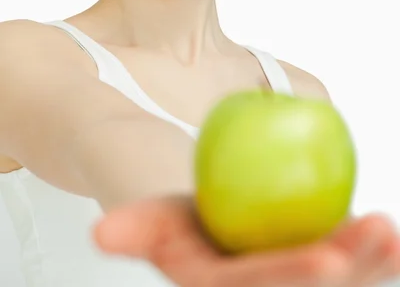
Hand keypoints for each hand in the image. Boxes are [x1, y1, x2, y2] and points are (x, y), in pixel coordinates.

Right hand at [93, 196, 399, 286]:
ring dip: (376, 266)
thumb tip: (100, 233)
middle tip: (378, 230)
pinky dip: (383, 261)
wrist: (214, 229)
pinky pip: (357, 274)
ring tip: (392, 234)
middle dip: (353, 273)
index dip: (293, 278)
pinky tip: (397, 244)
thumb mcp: (157, 221)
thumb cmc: (188, 223)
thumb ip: (134, 230)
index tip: (328, 258)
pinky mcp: (322, 278)